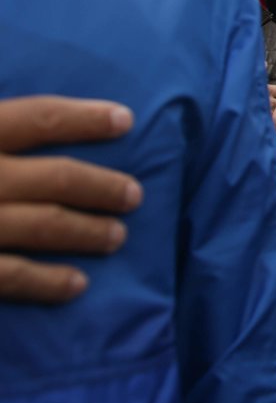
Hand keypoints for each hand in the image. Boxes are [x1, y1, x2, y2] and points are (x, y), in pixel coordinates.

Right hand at [0, 96, 143, 302]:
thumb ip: (0, 129)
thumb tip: (38, 123)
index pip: (36, 118)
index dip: (83, 118)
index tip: (125, 120)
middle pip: (56, 177)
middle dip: (102, 186)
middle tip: (134, 195)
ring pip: (44, 224)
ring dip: (88, 231)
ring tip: (118, 236)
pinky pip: (12, 275)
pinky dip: (48, 281)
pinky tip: (79, 284)